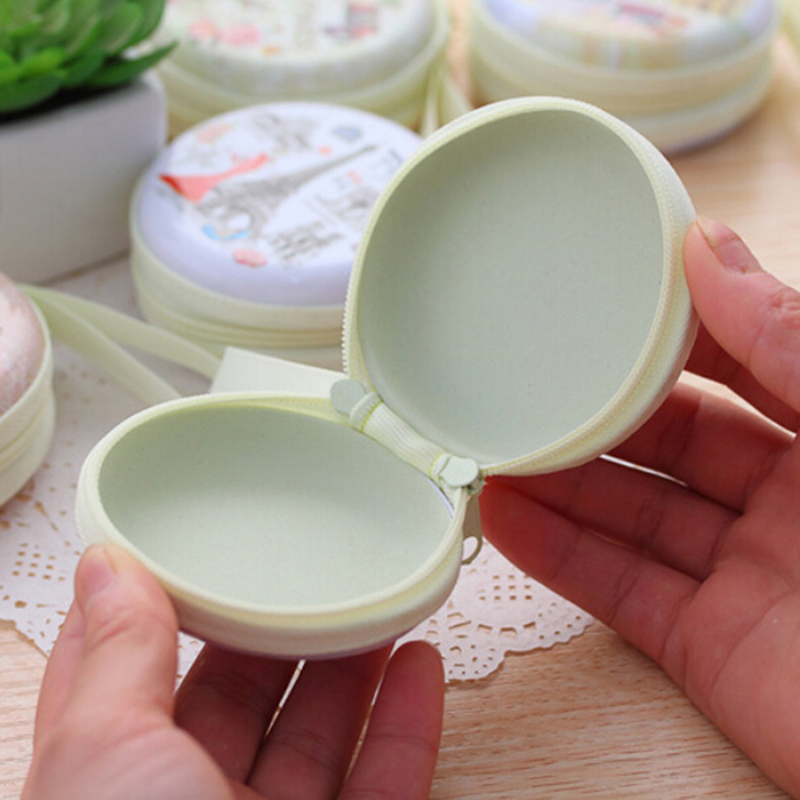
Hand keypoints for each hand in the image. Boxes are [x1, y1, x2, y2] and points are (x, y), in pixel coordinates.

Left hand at [23, 544, 443, 799]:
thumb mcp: (105, 760)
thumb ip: (115, 657)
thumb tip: (106, 563)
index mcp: (112, 786)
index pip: (126, 676)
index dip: (155, 608)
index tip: (193, 549)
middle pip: (237, 699)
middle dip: (274, 630)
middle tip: (311, 568)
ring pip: (317, 737)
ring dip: (351, 666)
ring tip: (377, 600)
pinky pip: (386, 782)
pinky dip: (407, 723)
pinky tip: (420, 665)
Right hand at [480, 218, 799, 795]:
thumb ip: (792, 342)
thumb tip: (711, 252)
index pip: (734, 366)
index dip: (666, 336)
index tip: (598, 308)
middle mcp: (789, 503)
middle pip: (667, 443)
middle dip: (594, 415)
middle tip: (526, 388)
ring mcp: (746, 576)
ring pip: (632, 517)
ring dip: (559, 486)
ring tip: (494, 451)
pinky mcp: (712, 648)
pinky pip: (622, 593)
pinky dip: (560, 560)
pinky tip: (508, 522)